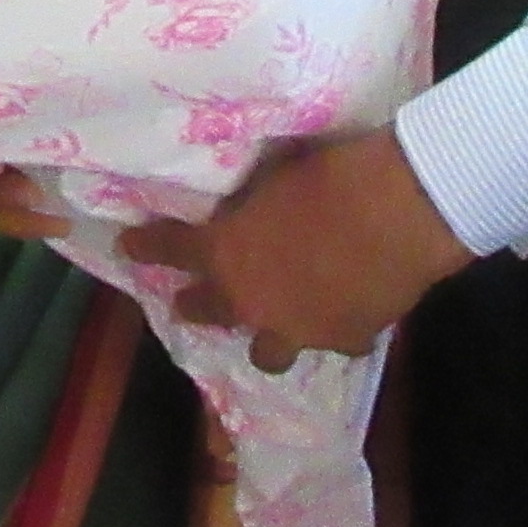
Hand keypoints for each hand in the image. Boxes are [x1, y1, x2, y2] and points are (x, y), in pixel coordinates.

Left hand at [122, 131, 467, 363]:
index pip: (171, 249)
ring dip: (268, 337)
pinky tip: (348, 317)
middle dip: (196, 305)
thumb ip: (253, 199)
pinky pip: (336, 344)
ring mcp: (299, 330)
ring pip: (268, 353)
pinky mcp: (347, 339)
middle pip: (209, 311)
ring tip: (274, 328)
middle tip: (187, 303)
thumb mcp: (275, 175)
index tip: (129, 246)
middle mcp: (252, 301)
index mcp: (225, 252)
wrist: (397, 211)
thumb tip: (249, 196)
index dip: (148, 247)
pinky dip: (338, 331)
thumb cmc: (331, 173)